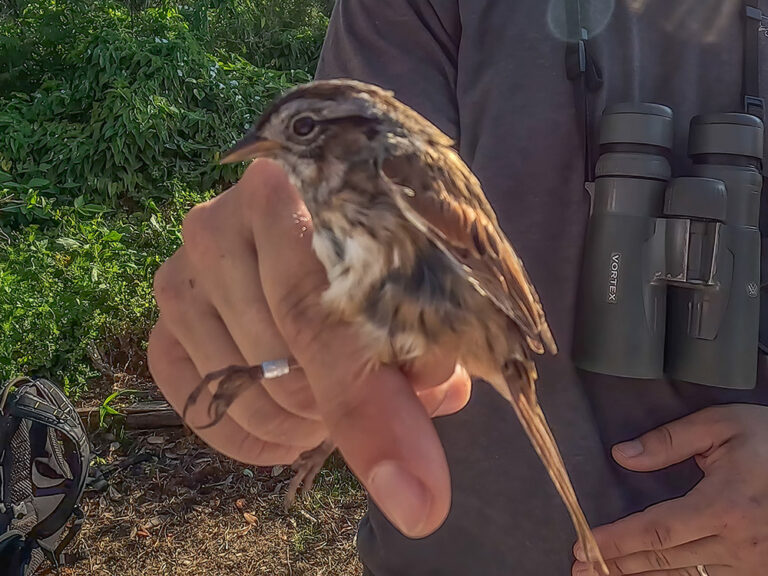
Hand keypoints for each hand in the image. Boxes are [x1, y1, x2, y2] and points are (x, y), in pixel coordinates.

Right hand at [147, 160, 471, 537]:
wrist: (328, 216)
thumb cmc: (381, 256)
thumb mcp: (416, 303)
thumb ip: (423, 382)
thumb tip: (417, 496)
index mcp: (298, 193)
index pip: (322, 312)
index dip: (367, 405)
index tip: (412, 489)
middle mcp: (224, 219)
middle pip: (282, 357)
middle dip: (338, 407)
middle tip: (374, 408)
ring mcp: (184, 265)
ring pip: (238, 385)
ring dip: (296, 422)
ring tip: (334, 407)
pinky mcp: (163, 309)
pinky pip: (191, 398)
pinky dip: (244, 436)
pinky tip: (288, 436)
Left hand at [573, 404, 767, 575]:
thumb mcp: (724, 427)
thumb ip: (670, 440)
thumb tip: (622, 455)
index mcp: (725, 506)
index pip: (657, 530)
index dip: (618, 540)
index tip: (584, 543)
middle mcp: (737, 542)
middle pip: (665, 559)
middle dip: (618, 564)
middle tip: (581, 568)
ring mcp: (751, 562)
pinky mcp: (759, 569)